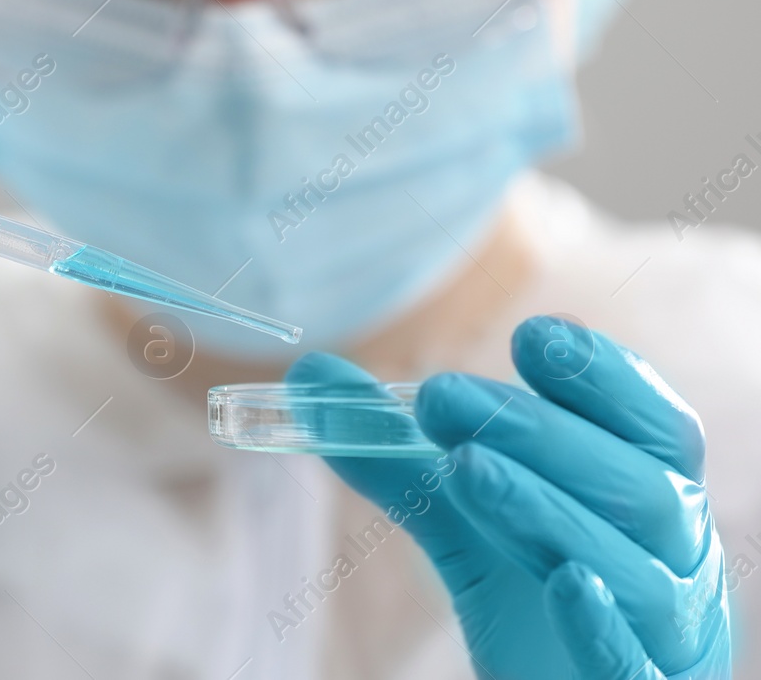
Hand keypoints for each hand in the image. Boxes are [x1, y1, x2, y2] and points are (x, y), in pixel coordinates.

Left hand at [288, 317, 728, 678]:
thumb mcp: (462, 515)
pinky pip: (636, 666)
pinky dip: (605, 625)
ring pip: (634, 570)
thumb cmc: (532, 591)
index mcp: (650, 496)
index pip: (655, 426)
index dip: (604, 379)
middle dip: (538, 434)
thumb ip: (394, 451)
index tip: (532, 336)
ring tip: (464, 467)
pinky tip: (566, 584)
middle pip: (636, 486)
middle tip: (440, 395)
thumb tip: (308, 377)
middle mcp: (675, 560)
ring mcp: (667, 635)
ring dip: (548, 509)